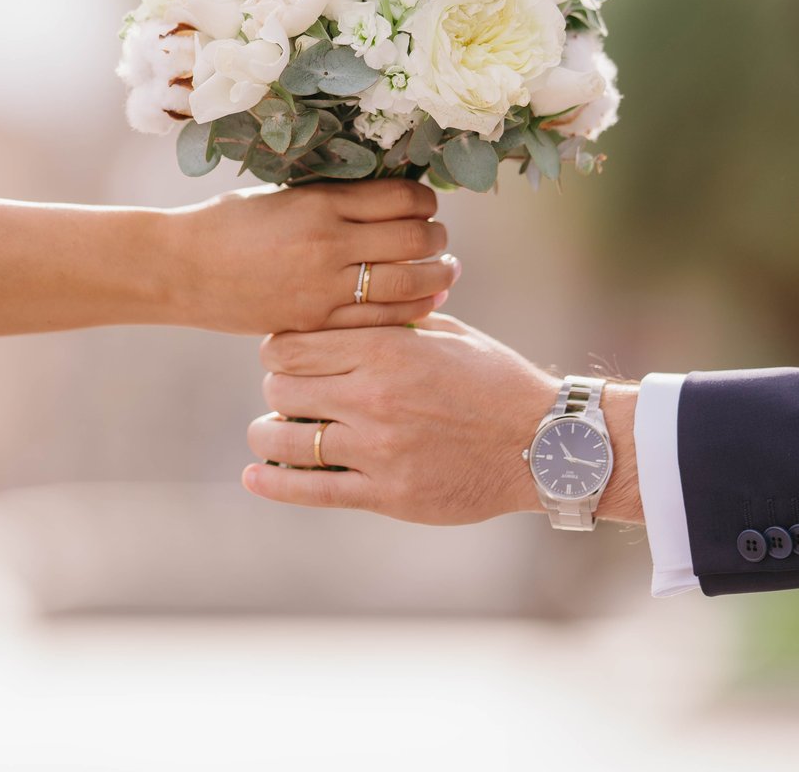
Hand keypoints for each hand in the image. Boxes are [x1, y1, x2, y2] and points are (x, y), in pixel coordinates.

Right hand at [163, 180, 457, 334]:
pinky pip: (381, 320)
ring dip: (437, 275)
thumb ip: (335, 198)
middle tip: (439, 239)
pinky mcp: (315, 322)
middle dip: (437, 238)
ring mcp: (323, 288)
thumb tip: (392, 200)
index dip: (425, 200)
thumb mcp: (284, 196)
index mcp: (320, 202)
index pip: (402, 197)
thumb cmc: (229, 224)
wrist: (180, 269)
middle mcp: (328, 244)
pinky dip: (412, 310)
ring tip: (446, 271)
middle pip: (415, 240)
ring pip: (408, 283)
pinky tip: (423, 303)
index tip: (426, 204)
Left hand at [241, 313, 641, 525]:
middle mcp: (374, 397)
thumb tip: (349, 305)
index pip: (291, 344)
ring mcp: (379, 449)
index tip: (285, 354)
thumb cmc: (496, 381)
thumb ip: (392, 321)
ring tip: (269, 433)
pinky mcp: (388, 494)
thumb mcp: (446, 333)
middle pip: (281, 388)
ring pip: (287, 439)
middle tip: (287, 393)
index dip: (278, 348)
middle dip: (278, 388)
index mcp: (386, 349)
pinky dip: (275, 484)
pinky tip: (255, 476)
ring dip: (268, 434)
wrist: (543, 443)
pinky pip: (313, 490)